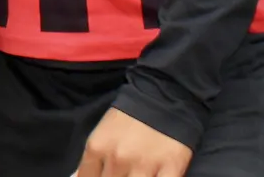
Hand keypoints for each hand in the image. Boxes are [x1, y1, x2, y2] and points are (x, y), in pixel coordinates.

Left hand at [75, 107, 192, 176]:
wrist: (162, 95)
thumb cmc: (129, 115)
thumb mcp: (102, 133)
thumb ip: (92, 158)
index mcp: (98, 147)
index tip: (102, 175)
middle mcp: (118, 159)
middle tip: (120, 171)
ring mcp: (144, 166)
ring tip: (135, 173)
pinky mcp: (170, 169)